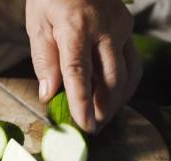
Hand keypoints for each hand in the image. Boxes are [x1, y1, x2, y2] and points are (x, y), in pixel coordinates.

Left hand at [26, 0, 141, 132]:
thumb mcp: (38, 23)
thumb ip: (45, 60)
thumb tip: (49, 94)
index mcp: (75, 25)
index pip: (79, 72)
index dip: (82, 103)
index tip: (84, 125)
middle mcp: (104, 28)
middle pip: (110, 79)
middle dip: (104, 108)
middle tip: (95, 127)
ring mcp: (121, 28)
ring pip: (127, 74)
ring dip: (117, 100)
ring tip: (105, 116)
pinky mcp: (129, 28)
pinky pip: (132, 63)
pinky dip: (125, 85)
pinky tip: (115, 96)